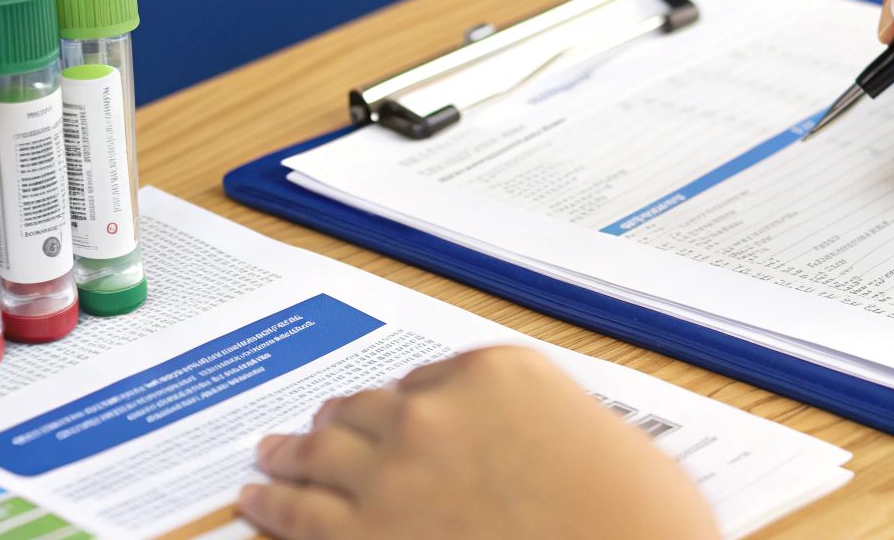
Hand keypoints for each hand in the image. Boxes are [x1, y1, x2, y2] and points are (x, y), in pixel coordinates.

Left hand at [240, 346, 719, 539]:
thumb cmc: (636, 515)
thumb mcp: (591, 433)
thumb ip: (528, 422)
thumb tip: (496, 449)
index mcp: (493, 370)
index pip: (427, 380)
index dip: (405, 403)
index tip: (392, 413)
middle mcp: (433, 410)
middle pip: (366, 409)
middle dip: (340, 421)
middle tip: (318, 426)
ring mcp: (394, 473)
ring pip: (320, 454)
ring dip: (290, 456)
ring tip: (271, 457)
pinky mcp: (366, 535)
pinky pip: (301, 514)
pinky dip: (272, 505)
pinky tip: (257, 501)